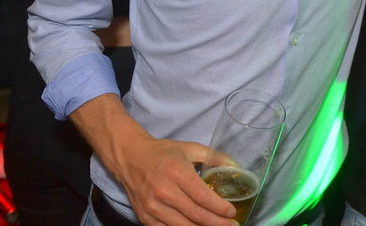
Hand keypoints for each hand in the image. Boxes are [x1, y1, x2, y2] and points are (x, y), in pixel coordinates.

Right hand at [117, 136, 236, 225]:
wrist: (130, 158)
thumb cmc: (162, 153)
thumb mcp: (189, 148)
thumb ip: (213, 156)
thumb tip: (234, 166)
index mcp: (177, 172)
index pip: (202, 196)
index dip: (219, 208)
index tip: (232, 212)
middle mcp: (164, 191)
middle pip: (196, 215)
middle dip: (218, 223)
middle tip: (232, 225)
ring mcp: (153, 207)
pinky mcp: (145, 217)